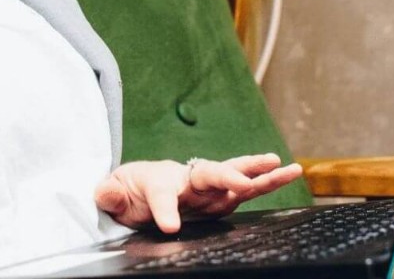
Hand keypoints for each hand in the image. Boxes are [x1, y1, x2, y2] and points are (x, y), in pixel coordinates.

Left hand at [94, 153, 302, 232]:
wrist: (138, 186)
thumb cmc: (127, 190)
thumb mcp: (112, 192)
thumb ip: (110, 193)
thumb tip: (105, 193)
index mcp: (157, 180)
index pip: (161, 194)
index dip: (165, 209)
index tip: (169, 226)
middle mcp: (186, 179)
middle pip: (206, 173)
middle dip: (224, 176)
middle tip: (241, 182)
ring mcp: (205, 188)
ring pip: (234, 177)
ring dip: (259, 173)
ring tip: (287, 167)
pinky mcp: (220, 197)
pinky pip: (245, 190)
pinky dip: (266, 183)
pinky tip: (288, 174)